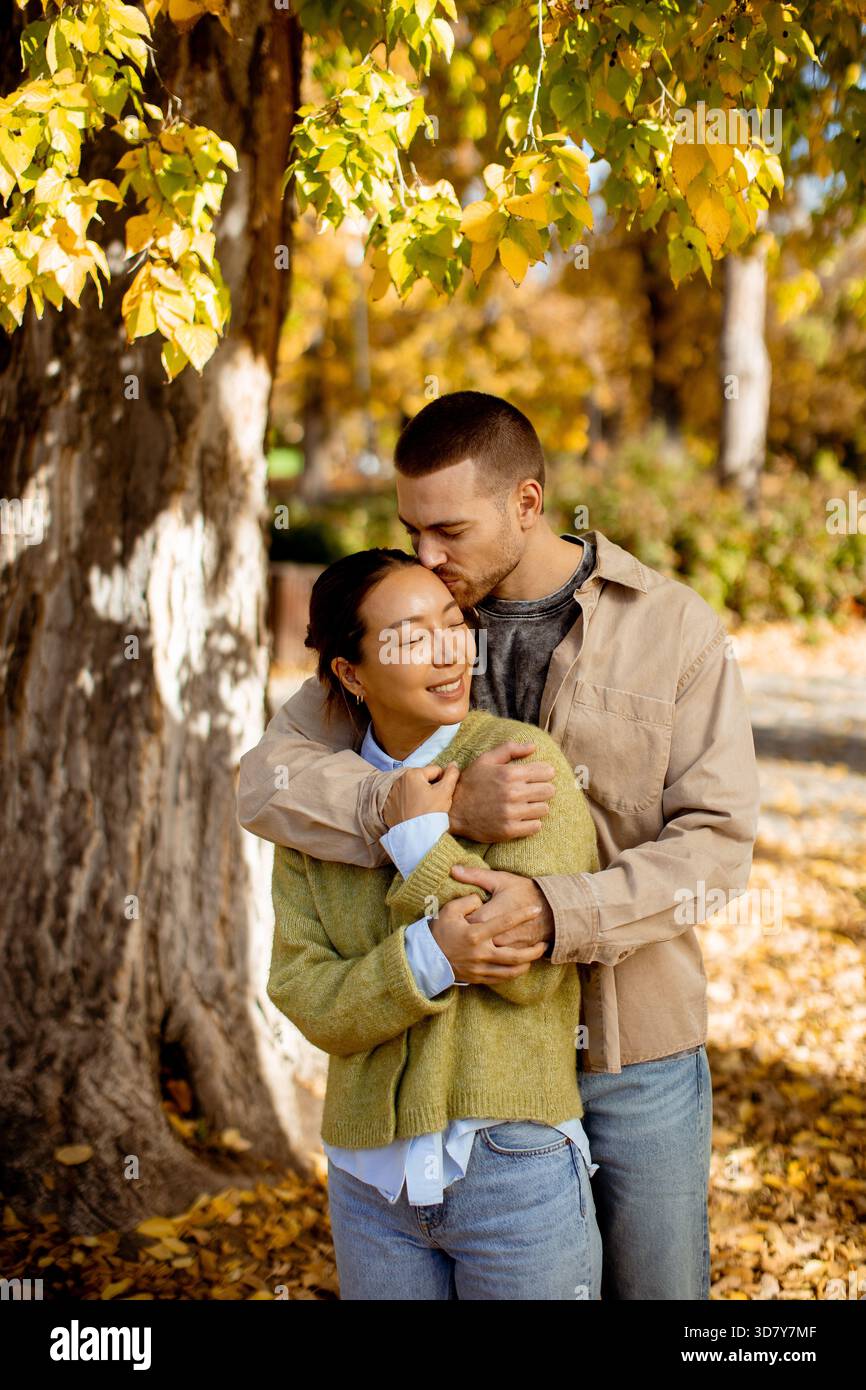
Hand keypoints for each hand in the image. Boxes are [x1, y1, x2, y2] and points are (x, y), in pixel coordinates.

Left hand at [383, 762, 459, 826]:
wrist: (414, 837)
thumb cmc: (430, 812)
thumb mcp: (445, 792)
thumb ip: (452, 775)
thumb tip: (454, 764)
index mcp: (412, 773)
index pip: (435, 771)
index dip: (443, 782)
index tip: (443, 795)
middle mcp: (399, 780)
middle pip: (423, 780)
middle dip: (430, 788)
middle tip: (435, 803)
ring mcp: (392, 793)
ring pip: (414, 789)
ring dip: (420, 795)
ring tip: (425, 809)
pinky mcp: (389, 805)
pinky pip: (404, 799)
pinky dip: (410, 803)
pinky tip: (416, 813)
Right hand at [429, 893, 548, 983]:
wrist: (426, 958)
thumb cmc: (439, 931)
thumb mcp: (449, 910)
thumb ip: (467, 901)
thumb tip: (480, 898)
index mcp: (475, 934)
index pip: (504, 922)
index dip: (522, 915)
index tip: (536, 909)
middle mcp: (480, 953)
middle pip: (515, 955)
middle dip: (533, 950)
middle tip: (544, 942)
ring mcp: (480, 968)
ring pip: (511, 970)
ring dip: (527, 964)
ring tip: (536, 955)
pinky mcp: (478, 978)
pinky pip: (502, 978)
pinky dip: (514, 973)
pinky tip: (521, 966)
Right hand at [448, 742, 555, 841]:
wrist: (452, 811)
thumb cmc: (470, 782)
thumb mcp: (485, 760)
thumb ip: (510, 749)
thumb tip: (533, 746)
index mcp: (509, 773)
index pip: (546, 772)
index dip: (545, 773)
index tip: (539, 776)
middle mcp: (513, 793)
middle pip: (549, 790)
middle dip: (543, 789)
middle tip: (533, 791)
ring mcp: (512, 813)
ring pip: (544, 808)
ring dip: (537, 806)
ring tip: (526, 804)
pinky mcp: (509, 830)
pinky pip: (536, 826)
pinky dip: (532, 822)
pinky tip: (522, 817)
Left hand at [449, 865, 554, 948]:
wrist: (554, 910)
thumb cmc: (526, 892)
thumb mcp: (501, 880)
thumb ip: (476, 875)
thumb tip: (453, 869)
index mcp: (487, 917)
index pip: (463, 921)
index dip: (461, 918)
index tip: (462, 913)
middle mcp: (494, 936)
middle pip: (471, 939)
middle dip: (468, 932)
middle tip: (468, 926)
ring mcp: (504, 948)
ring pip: (484, 951)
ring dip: (480, 944)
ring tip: (478, 938)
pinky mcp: (513, 955)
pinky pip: (498, 958)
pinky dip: (493, 952)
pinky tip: (491, 946)